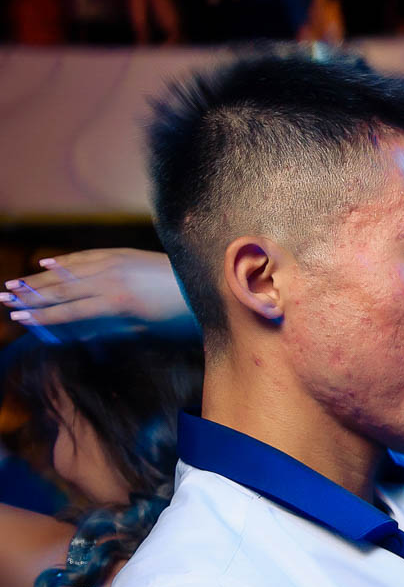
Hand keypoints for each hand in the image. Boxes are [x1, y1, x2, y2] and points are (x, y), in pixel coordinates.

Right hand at [3, 249, 196, 343]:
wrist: (201, 283)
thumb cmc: (176, 314)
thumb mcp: (143, 329)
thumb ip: (108, 329)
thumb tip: (76, 333)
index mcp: (115, 303)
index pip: (69, 311)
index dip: (42, 316)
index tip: (18, 318)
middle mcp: (109, 279)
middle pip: (60, 289)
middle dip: (30, 295)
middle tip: (3, 298)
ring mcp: (113, 262)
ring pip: (67, 271)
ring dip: (39, 278)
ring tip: (14, 283)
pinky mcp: (120, 253)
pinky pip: (84, 257)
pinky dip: (63, 261)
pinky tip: (46, 263)